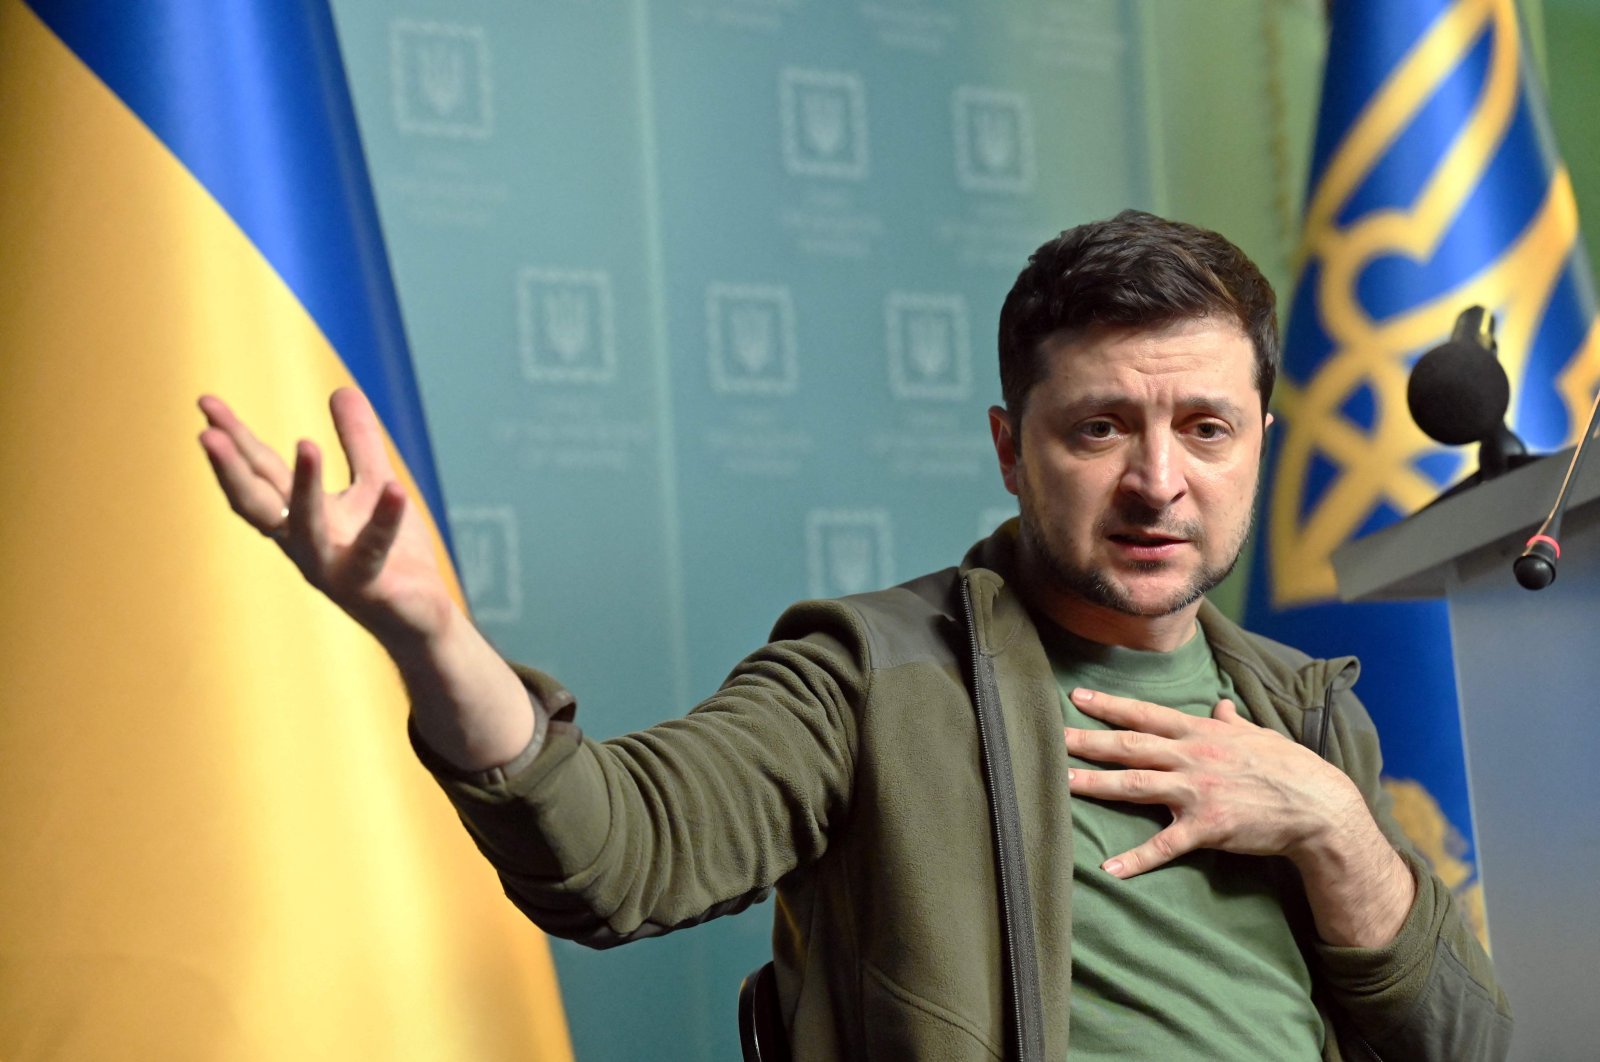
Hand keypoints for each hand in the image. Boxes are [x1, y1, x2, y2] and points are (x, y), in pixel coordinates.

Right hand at [197, 388, 454, 650]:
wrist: (421, 617)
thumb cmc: (392, 556)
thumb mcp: (374, 486)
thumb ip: (359, 442)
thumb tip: (341, 388)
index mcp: (301, 517)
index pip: (261, 472)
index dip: (234, 439)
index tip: (205, 403)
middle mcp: (305, 543)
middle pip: (259, 502)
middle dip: (231, 469)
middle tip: (207, 433)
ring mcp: (332, 567)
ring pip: (308, 528)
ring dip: (305, 487)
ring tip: (305, 444)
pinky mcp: (368, 586)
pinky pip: (373, 551)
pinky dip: (383, 520)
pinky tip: (395, 488)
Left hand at [1064, 687, 1414, 945]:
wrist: (1319, 806)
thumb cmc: (1289, 767)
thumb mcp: (1258, 736)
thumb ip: (1231, 722)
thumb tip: (1219, 705)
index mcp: (1201, 733)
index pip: (1145, 714)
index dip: (1110, 706)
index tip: (1077, 698)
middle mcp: (1193, 757)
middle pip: (1130, 746)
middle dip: (1089, 741)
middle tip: (1053, 736)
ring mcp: (1198, 792)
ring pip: (1136, 785)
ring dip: (1097, 784)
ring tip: (1062, 783)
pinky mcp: (1207, 827)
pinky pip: (1164, 845)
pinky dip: (1136, 859)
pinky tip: (1109, 869)